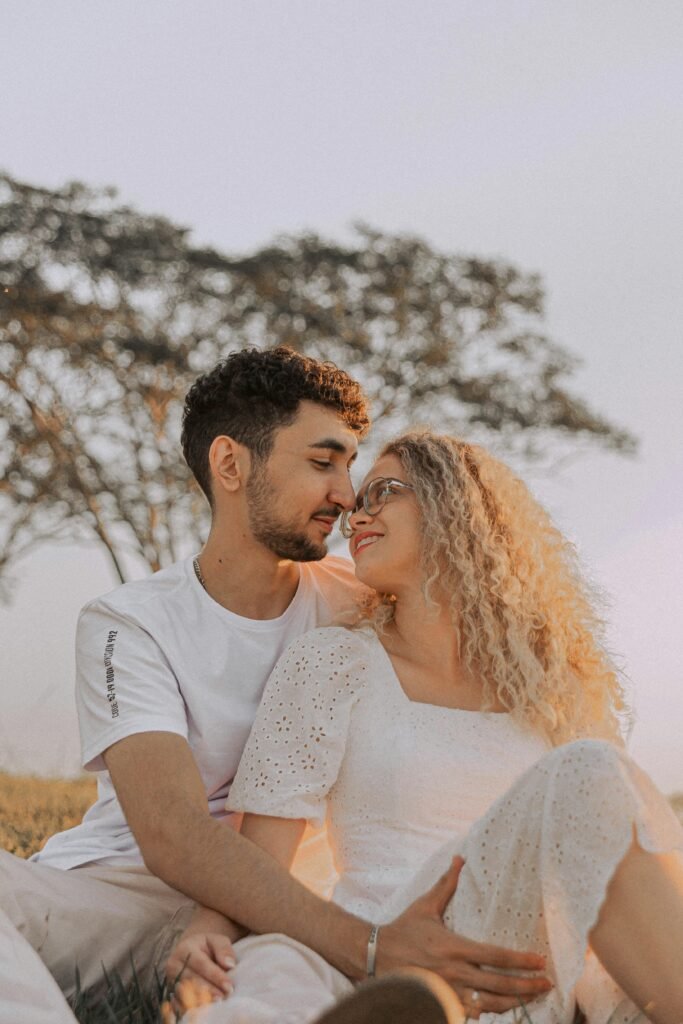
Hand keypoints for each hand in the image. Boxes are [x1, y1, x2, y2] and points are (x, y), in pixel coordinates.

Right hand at [165, 930, 235, 999]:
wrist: (190, 950)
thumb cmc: (206, 946)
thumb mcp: (216, 940)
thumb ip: (223, 949)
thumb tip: (229, 964)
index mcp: (185, 948)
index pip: (201, 964)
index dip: (216, 976)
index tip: (229, 986)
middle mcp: (174, 964)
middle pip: (192, 980)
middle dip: (210, 989)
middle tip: (225, 996)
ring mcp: (171, 979)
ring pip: (186, 992)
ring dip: (202, 999)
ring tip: (218, 1002)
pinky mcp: (171, 992)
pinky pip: (181, 1002)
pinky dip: (193, 1006)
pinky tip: (205, 1007)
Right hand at [377, 857, 552, 1017]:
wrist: (375, 957)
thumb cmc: (403, 930)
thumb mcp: (425, 906)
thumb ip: (446, 884)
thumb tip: (460, 858)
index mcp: (454, 947)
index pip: (495, 955)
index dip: (521, 960)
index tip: (540, 960)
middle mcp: (455, 972)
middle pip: (499, 984)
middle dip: (527, 985)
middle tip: (547, 983)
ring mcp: (449, 992)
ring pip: (490, 1004)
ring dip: (515, 1002)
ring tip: (534, 997)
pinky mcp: (442, 1004)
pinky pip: (472, 1014)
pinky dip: (490, 1011)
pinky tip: (505, 1006)